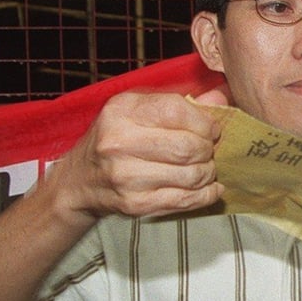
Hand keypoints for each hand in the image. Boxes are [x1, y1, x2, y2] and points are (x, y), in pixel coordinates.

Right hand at [46, 90, 227, 226]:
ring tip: (206, 168)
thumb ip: (180, 102)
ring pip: (192, 175)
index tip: (211, 129)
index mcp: (122, 111)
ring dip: (209, 172)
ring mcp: (126, 177)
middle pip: (189, 147)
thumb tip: (221, 96)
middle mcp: (119, 143)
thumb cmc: (118, 138)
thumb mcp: (138, 109)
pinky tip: (211, 188)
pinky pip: (185, 200)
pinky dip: (207, 194)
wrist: (80, 180)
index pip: (177, 111)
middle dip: (208, 149)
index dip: (204, 122)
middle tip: (208, 150)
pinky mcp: (135, 204)